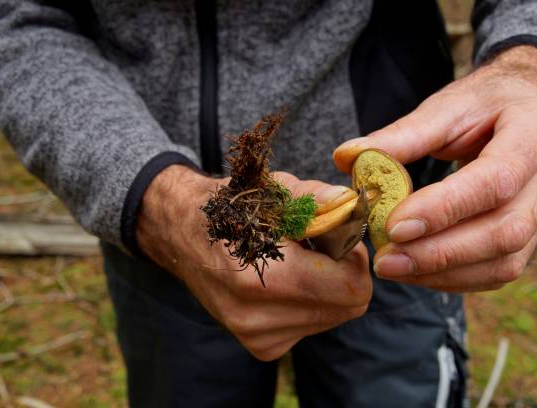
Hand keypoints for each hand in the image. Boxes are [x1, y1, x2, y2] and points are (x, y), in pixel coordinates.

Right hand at [136, 165, 370, 360]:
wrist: (182, 234)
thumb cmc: (230, 207)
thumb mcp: (272, 190)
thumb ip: (314, 198)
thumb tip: (350, 204)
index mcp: (262, 277)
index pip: (350, 288)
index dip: (355, 258)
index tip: (338, 236)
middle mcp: (258, 318)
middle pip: (348, 307)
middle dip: (346, 274)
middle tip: (322, 246)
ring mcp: (258, 337)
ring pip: (333, 317)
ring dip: (328, 289)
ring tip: (299, 261)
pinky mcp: (260, 346)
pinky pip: (312, 326)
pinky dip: (311, 303)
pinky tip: (287, 282)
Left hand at [333, 46, 536, 291]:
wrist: (519, 110)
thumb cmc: (481, 105)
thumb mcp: (444, 107)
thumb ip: (399, 136)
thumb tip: (346, 157)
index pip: (496, 179)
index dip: (445, 208)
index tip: (394, 226)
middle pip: (505, 230)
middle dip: (441, 252)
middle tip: (386, 259)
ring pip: (505, 260)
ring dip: (444, 271)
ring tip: (393, 268)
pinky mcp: (530, 235)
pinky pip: (497, 270)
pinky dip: (454, 277)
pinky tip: (415, 271)